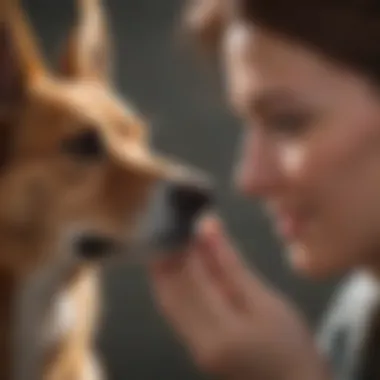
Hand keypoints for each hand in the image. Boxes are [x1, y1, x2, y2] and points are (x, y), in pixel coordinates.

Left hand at [148, 215, 330, 379]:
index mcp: (221, 331)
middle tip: (174, 228)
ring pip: (167, 301)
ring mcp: (193, 348)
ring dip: (166, 270)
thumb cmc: (290, 343)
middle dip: (168, 256)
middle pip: (171, 291)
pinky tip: (179, 268)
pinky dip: (173, 286)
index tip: (184, 222)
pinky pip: (174, 311)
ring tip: (175, 242)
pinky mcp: (194, 347)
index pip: (191, 279)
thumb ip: (232, 266)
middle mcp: (198, 342)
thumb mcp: (266, 301)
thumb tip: (209, 229)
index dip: (183, 248)